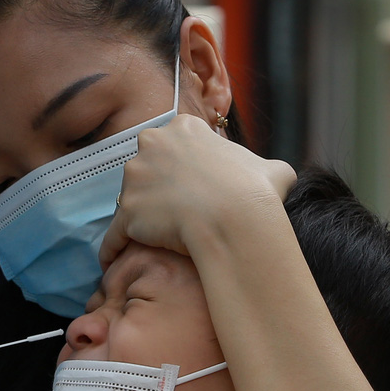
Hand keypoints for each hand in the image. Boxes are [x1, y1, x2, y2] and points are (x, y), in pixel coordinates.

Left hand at [98, 114, 294, 265]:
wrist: (236, 220)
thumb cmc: (256, 192)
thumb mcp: (272, 168)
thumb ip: (265, 166)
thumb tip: (276, 174)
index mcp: (183, 127)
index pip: (174, 145)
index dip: (184, 168)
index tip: (194, 187)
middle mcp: (153, 144)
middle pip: (147, 167)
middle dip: (156, 187)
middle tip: (175, 212)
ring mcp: (135, 178)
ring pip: (132, 199)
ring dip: (141, 217)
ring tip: (152, 239)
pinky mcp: (127, 212)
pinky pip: (114, 234)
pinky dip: (113, 248)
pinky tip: (113, 263)